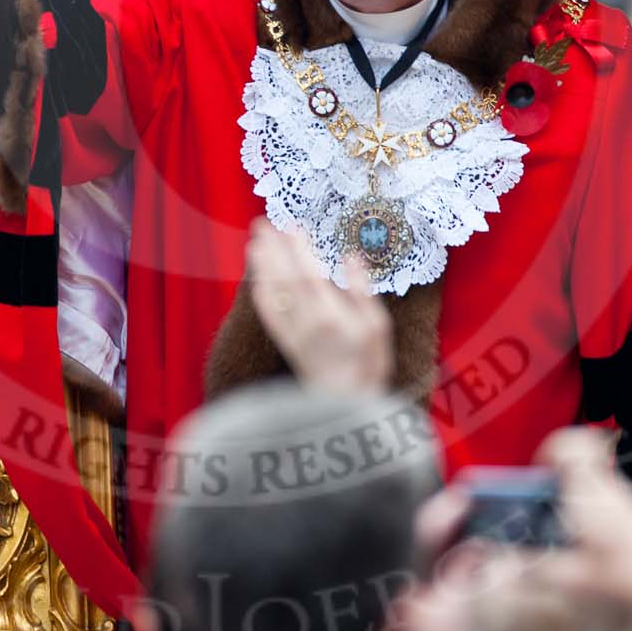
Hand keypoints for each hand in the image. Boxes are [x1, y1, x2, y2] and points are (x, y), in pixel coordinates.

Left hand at [245, 219, 391, 393]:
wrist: (346, 406)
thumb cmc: (368, 365)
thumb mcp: (377, 327)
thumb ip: (362, 291)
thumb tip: (352, 257)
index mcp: (331, 316)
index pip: (309, 274)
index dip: (298, 249)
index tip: (292, 226)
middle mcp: (307, 323)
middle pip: (284, 279)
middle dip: (272, 250)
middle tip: (260, 224)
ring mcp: (293, 334)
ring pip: (272, 294)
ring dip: (261, 268)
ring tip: (253, 244)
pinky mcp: (285, 344)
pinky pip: (268, 316)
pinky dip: (260, 294)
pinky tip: (256, 280)